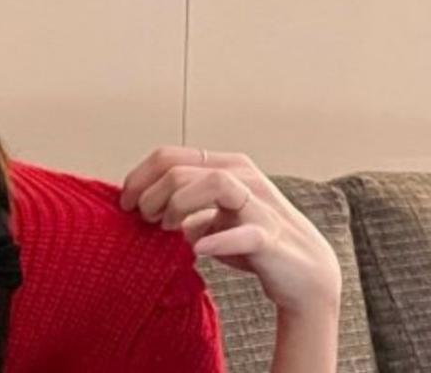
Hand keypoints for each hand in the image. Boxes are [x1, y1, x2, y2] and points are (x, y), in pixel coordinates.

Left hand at [122, 147, 341, 322]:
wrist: (305, 275)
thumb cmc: (255, 243)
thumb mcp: (213, 222)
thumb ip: (186, 212)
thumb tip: (144, 215)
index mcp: (224, 165)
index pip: (170, 156)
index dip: (140, 176)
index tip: (125, 203)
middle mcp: (242, 175)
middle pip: (182, 168)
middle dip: (153, 193)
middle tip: (144, 220)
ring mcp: (258, 203)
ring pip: (214, 182)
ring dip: (181, 205)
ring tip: (168, 229)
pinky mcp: (270, 235)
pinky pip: (245, 232)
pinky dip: (218, 239)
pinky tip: (198, 250)